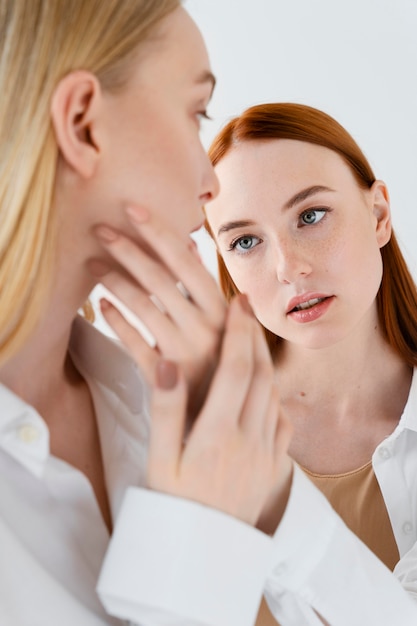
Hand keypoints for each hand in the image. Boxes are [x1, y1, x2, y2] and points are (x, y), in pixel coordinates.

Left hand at [93, 206, 226, 416]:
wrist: (230, 419)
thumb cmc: (226, 365)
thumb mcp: (229, 325)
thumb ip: (208, 289)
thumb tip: (190, 246)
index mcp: (224, 311)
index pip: (188, 261)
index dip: (159, 232)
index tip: (133, 208)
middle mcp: (207, 328)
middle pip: (160, 278)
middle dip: (128, 249)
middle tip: (100, 229)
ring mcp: (185, 353)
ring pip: (143, 306)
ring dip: (115, 280)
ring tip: (92, 264)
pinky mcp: (166, 379)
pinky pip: (134, 344)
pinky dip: (117, 322)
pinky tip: (102, 306)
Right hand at [148, 294, 292, 526]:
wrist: (201, 555)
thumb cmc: (174, 505)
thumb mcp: (159, 460)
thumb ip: (165, 410)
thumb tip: (168, 364)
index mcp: (219, 435)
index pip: (237, 370)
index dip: (239, 333)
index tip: (239, 304)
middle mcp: (250, 440)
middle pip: (261, 374)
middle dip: (255, 337)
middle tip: (246, 310)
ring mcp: (267, 455)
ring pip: (274, 394)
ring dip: (265, 362)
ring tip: (253, 339)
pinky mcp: (275, 468)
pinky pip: (282, 420)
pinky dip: (274, 394)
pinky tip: (263, 386)